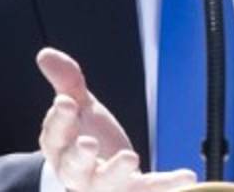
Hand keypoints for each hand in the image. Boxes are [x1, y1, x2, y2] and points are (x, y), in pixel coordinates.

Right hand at [36, 48, 197, 191]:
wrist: (107, 172)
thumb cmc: (89, 136)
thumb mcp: (80, 107)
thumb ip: (67, 82)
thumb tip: (45, 54)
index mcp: (61, 147)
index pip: (54, 135)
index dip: (59, 119)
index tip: (67, 101)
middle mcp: (78, 171)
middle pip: (73, 166)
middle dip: (80, 155)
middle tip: (89, 143)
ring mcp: (105, 185)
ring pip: (107, 183)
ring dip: (117, 171)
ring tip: (130, 157)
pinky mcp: (133, 191)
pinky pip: (149, 188)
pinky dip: (168, 184)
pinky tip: (187, 175)